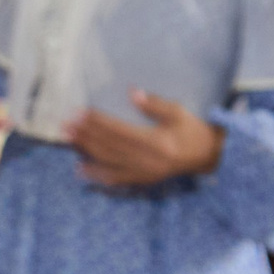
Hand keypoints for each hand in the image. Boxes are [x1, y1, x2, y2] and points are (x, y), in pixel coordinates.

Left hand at [65, 91, 222, 187]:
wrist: (209, 157)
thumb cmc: (192, 131)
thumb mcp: (178, 112)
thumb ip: (155, 104)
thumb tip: (132, 92)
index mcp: (156, 142)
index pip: (119, 131)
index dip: (97, 122)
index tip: (79, 113)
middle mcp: (147, 160)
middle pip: (109, 147)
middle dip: (85, 135)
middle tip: (65, 125)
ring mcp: (143, 173)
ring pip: (108, 162)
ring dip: (86, 151)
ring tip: (68, 140)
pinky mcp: (142, 181)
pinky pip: (116, 179)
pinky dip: (96, 175)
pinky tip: (79, 169)